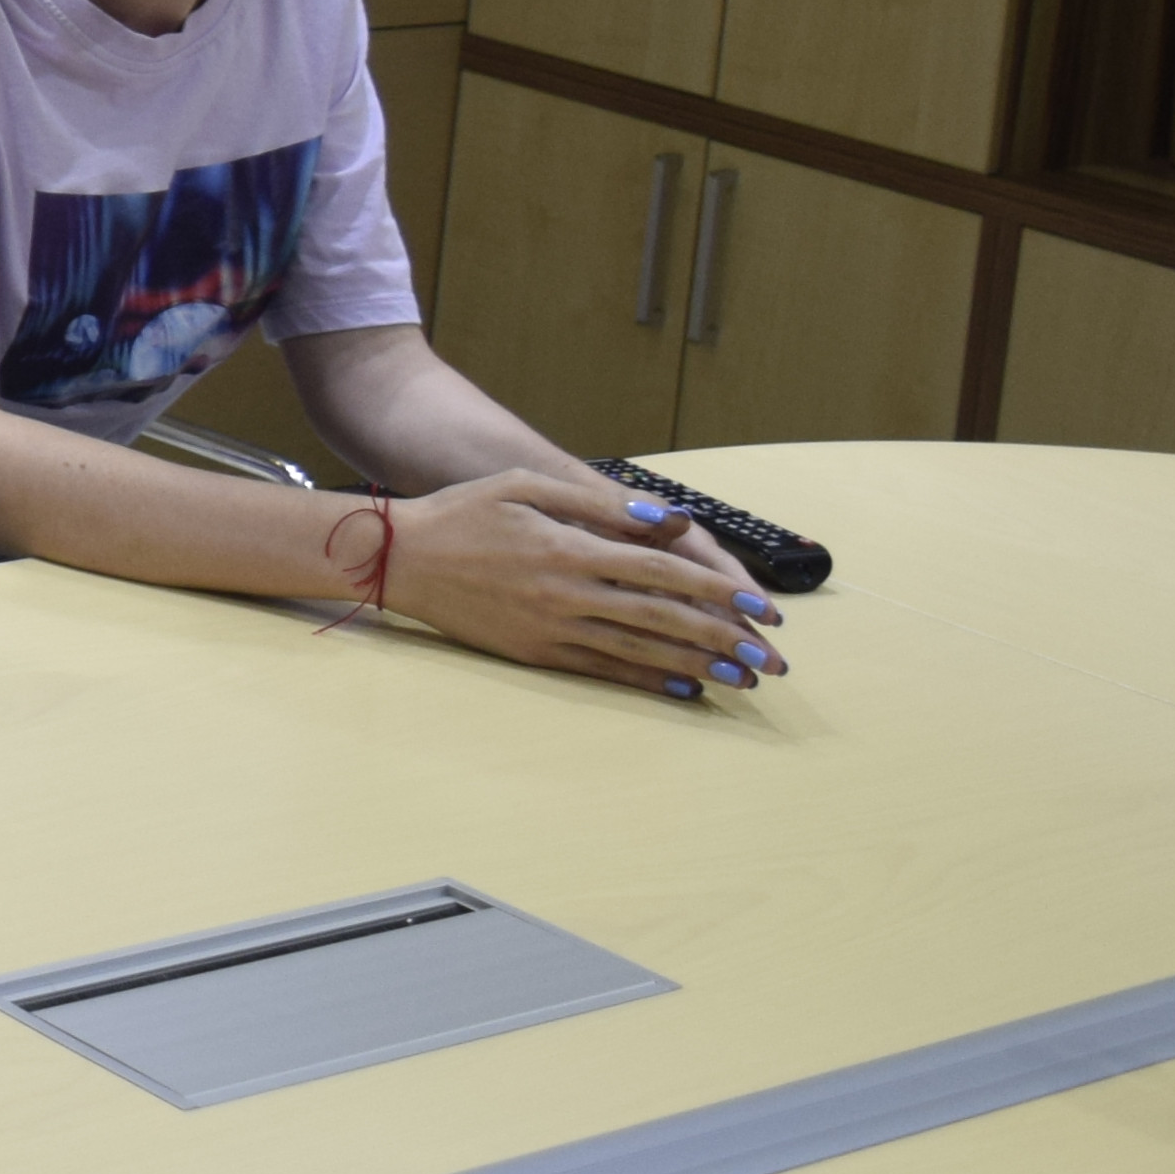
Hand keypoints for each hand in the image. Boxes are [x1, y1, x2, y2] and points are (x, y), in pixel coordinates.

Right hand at [383, 469, 790, 700]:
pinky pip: (604, 673)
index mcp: (570, 548)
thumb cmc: (465, 512)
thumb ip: (602, 504)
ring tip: (743, 680)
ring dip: (699, 667)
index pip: (663, 572)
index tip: (764, 607)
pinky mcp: (537, 654)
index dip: (719, 590)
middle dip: (726, 639)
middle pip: (663, 619)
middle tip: (773, 658)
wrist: (401, 559)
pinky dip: (649, 681)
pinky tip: (685, 688)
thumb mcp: (528, 485)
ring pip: (641, 652)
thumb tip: (670, 522)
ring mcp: (552, 630)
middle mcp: (567, 594)